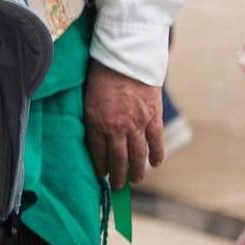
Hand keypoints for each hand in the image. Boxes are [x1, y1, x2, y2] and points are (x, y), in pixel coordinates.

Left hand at [85, 61, 163, 188]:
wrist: (126, 58)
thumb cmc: (101, 73)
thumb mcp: (88, 96)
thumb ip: (92, 116)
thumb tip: (95, 132)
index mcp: (96, 122)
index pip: (98, 152)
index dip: (100, 166)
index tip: (101, 175)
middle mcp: (117, 127)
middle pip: (118, 159)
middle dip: (118, 176)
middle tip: (118, 186)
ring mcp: (137, 124)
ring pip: (138, 155)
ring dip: (137, 171)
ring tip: (136, 180)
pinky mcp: (153, 117)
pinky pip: (156, 141)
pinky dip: (156, 154)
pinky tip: (155, 163)